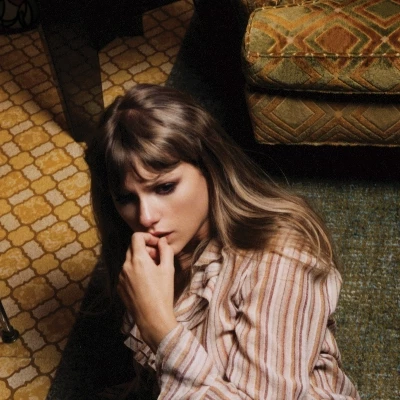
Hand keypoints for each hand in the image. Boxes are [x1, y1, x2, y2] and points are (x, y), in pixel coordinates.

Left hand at [118, 233, 177, 352]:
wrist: (153, 318)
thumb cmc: (163, 293)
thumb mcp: (168, 269)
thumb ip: (166, 250)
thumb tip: (162, 241)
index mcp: (138, 259)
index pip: (137, 237)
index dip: (148, 237)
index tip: (157, 244)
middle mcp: (126, 266)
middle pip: (132, 248)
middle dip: (145, 248)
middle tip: (157, 258)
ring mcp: (120, 277)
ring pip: (129, 260)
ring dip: (140, 260)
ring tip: (153, 271)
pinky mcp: (119, 287)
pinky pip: (126, 272)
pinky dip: (134, 271)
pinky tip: (145, 282)